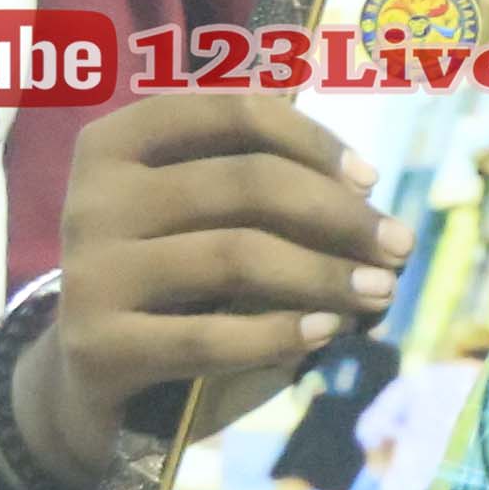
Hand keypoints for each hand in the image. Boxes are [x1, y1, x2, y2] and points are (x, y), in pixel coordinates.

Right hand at [30, 93, 409, 480]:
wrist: (89, 377)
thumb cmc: (171, 280)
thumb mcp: (208, 220)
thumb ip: (268, 191)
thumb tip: (369, 200)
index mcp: (119, 143)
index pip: (232, 112)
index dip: (313, 139)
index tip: (369, 180)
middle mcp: (95, 198)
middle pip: (246, 183)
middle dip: (339, 214)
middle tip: (399, 246)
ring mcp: (89, 272)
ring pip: (236, 256)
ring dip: (326, 274)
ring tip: (380, 293)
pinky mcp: (96, 345)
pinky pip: (209, 336)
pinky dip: (280, 333)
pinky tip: (326, 333)